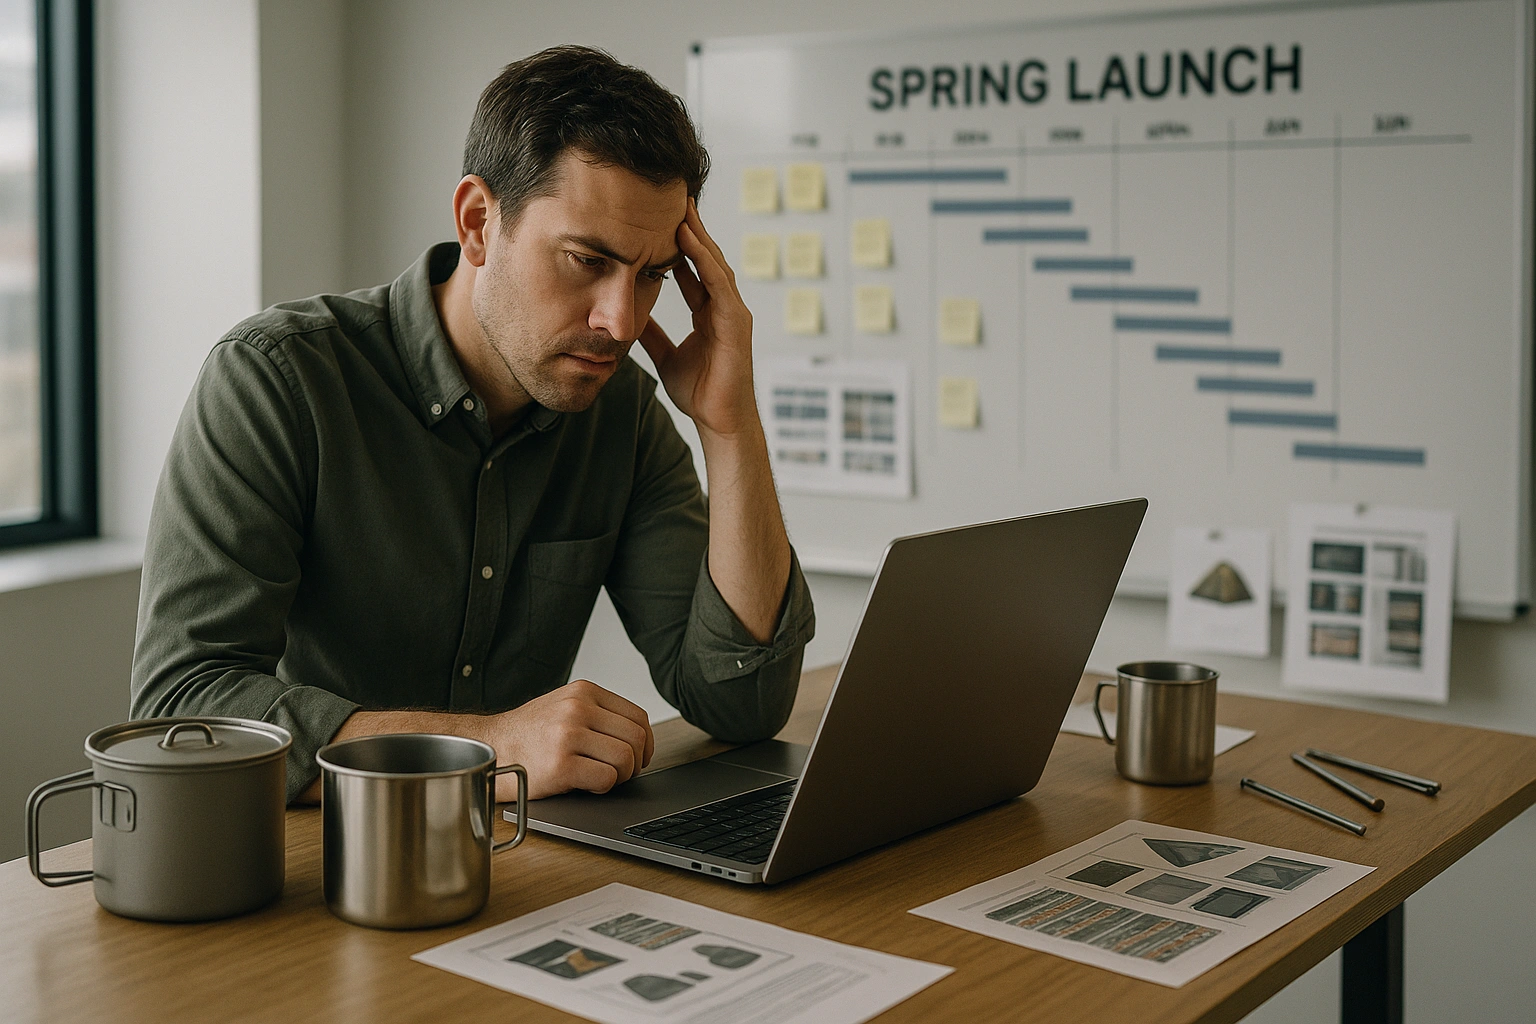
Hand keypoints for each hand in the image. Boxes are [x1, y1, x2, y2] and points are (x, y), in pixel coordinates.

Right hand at [484, 679, 653, 799]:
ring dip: (619, 777)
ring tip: (599, 777)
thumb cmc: (529, 734)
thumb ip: (599, 714)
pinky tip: (584, 785)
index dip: (645, 743)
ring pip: (625, 759)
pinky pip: (606, 779)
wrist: (490, 748)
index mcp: (584, 692)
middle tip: (619, 773)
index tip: (639, 758)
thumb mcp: (565, 707)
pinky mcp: (561, 765)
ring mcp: (568, 735)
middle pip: (636, 738)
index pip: (638, 717)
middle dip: (635, 763)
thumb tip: (639, 738)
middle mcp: (577, 708)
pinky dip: (602, 788)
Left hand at [637, 198, 759, 437]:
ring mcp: (733, 313)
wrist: (719, 422)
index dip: (677, 244)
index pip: (693, 269)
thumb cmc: (700, 392)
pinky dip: (705, 259)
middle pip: (706, 258)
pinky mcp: (737, 323)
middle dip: (691, 228)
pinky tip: (689, 238)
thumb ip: (652, 332)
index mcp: (709, 312)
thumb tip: (630, 315)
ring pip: (715, 264)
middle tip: (673, 197)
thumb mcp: (665, 354)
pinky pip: (720, 283)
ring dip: (698, 234)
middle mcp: (723, 307)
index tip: (657, 219)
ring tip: (681, 207)